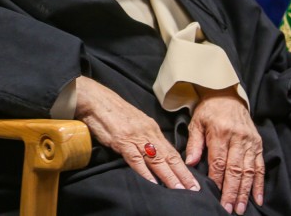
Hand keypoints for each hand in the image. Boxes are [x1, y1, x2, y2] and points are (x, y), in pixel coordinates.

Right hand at [73, 76, 199, 190]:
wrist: (96, 99)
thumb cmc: (112, 111)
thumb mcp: (134, 122)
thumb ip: (144, 136)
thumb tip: (153, 152)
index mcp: (152, 129)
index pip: (171, 151)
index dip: (183, 167)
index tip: (192, 181)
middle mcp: (148, 133)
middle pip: (169, 157)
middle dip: (182, 175)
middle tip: (194, 189)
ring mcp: (135, 137)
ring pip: (156, 159)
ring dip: (169, 176)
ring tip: (179, 190)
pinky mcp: (122, 140)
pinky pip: (136, 158)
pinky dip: (145, 171)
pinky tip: (153, 182)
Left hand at [185, 86, 264, 213]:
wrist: (227, 95)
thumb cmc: (208, 111)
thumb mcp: (196, 122)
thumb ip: (194, 143)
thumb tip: (190, 163)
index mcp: (220, 132)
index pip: (219, 161)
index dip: (217, 180)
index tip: (215, 196)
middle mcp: (238, 138)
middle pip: (235, 169)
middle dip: (232, 191)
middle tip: (229, 209)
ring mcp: (250, 142)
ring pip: (249, 170)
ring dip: (245, 191)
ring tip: (241, 207)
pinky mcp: (258, 144)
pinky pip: (260, 166)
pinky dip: (259, 183)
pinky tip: (258, 198)